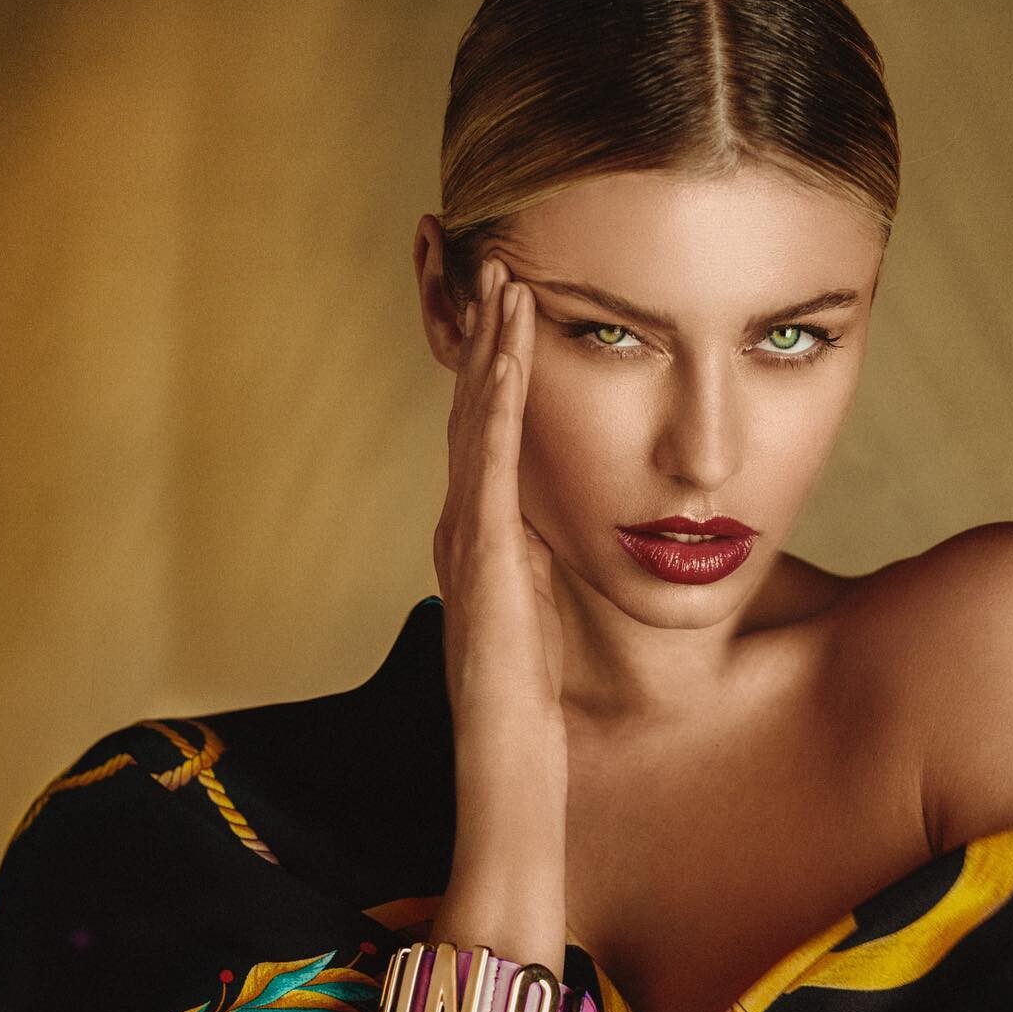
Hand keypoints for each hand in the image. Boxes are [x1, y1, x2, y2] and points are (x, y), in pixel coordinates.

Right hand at [436, 253, 564, 725]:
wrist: (507, 746)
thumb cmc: (527, 689)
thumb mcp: (536, 607)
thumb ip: (535, 559)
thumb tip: (550, 528)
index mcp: (478, 534)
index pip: (485, 435)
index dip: (493, 371)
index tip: (510, 312)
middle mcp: (462, 523)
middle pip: (470, 411)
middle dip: (481, 339)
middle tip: (494, 265)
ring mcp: (466, 533)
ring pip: (475, 420)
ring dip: (490, 350)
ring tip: (504, 283)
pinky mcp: (482, 550)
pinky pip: (490, 461)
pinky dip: (498, 402)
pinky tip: (509, 356)